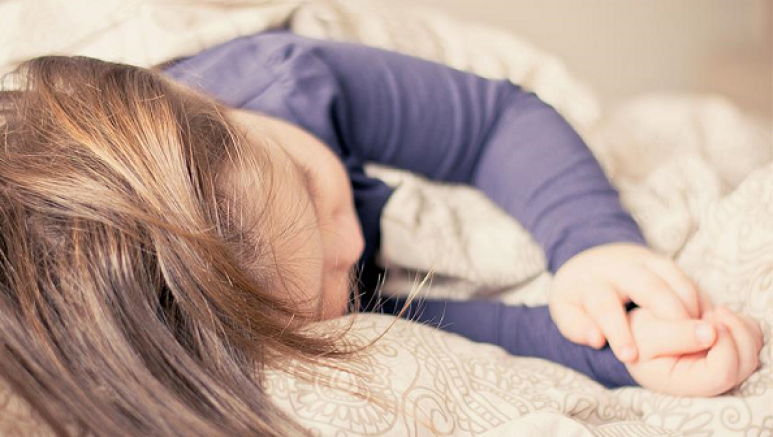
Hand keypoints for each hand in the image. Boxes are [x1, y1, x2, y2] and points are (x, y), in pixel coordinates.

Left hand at [548, 243, 712, 362]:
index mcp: (590, 281)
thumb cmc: (579, 295)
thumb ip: (576, 327)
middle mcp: (618, 267)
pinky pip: (686, 277)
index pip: (604, 305)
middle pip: (648, 286)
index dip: (618, 331)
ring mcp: (643, 261)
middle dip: (668, 314)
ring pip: (672, 279)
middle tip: (686, 346)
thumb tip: (596, 339)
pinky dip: (698, 300)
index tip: (630, 357)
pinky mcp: (662, 261)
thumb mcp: (565, 310)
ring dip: (689, 308)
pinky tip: (707, 324)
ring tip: (703, 338)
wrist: (591, 259)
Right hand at [625, 306, 762, 395]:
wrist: (634, 332)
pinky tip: (719, 314)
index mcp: (687, 383)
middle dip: (737, 331)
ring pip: (752, 350)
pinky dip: (742, 323)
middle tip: (714, 311)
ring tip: (714, 311)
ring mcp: (720, 367)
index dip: (724, 345)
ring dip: (741, 325)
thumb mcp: (646, 334)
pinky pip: (750, 339)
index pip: (723, 373)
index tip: (708, 318)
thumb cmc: (636, 336)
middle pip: (745, 363)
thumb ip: (677, 335)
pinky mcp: (727, 352)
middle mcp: (709, 380)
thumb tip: (711, 332)